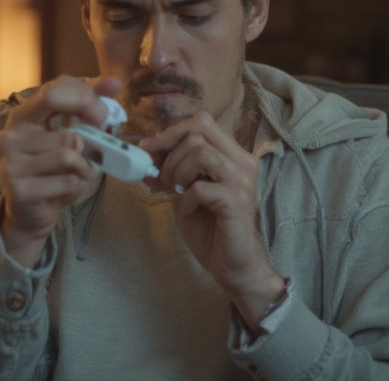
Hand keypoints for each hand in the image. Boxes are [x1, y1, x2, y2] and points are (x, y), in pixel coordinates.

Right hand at [0, 75, 120, 267]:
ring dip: (84, 167)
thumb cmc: (54, 169)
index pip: (54, 89)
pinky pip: (67, 180)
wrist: (31, 212)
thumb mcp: (71, 132)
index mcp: (22, 116)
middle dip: (92, 140)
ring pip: (69, 154)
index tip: (102, 115)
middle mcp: (9, 136)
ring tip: (76, 173)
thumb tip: (113, 82)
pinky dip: (77, 185)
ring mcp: (10, 163)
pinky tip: (66, 188)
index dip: (86, 99)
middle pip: (68, 129)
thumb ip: (89, 105)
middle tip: (94, 151)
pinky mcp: (18, 189)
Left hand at [139, 112, 284, 331]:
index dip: (171, 132)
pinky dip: (186, 199)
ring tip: (176, 191)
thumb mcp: (185, 193)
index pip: (202, 122)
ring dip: (178, 171)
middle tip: (164, 178)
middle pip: (200, 130)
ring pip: (201, 152)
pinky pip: (201, 187)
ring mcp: (242, 181)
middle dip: (170, 151)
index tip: (150, 150)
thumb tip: (145, 153)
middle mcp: (242, 162)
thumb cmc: (211, 229)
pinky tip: (188, 211)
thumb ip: (172, 171)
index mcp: (233, 155)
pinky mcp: (237, 201)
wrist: (233, 265)